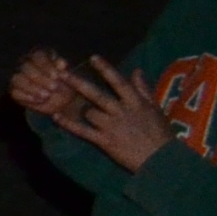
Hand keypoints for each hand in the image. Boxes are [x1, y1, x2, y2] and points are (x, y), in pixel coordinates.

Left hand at [14, 50, 163, 170]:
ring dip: (80, 110)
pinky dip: (68, 124)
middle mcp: (121, 111)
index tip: (93, 57)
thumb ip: (143, 89)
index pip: (118, 81)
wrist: (160, 158)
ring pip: (89, 112)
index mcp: (135, 102)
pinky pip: (83, 130)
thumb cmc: (160, 133)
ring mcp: (111, 126)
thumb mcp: (155, 108)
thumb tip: (136, 70)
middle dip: (78, 83)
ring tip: (72, 107)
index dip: (105, 69)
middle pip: (96, 94)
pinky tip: (56, 116)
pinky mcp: (104, 140)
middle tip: (62, 74)